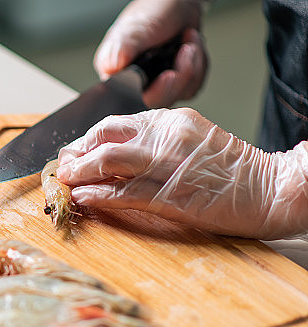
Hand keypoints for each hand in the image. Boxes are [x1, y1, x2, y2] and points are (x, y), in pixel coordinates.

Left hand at [56, 108, 307, 239]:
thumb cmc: (230, 171)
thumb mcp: (190, 141)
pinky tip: (84, 199)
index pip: (113, 123)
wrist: (268, 189)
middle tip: (64, 168)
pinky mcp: (170, 193)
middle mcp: (165, 136)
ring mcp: (166, 164)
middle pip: (104, 137)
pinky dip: (98, 195)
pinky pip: (123, 192)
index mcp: (169, 120)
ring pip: (108, 161)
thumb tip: (112, 157)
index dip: (85, 140)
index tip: (73, 153)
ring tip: (66, 183)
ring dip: (80, 173)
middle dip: (76, 153)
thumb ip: (153, 143)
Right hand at [95, 0, 208, 106]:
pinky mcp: (174, 85)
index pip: (134, 99)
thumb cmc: (152, 11)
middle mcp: (135, 85)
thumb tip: (110, 67)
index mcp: (117, 75)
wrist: (177, 5)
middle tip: (185, 50)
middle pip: (161, 101)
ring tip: (189, 41)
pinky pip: (192, 87)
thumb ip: (122, 47)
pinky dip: (198, 66)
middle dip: (180, 75)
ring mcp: (156, 86)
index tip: (169, 75)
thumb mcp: (135, 27)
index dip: (155, 91)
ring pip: (180, 94)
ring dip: (193, 66)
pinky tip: (192, 49)